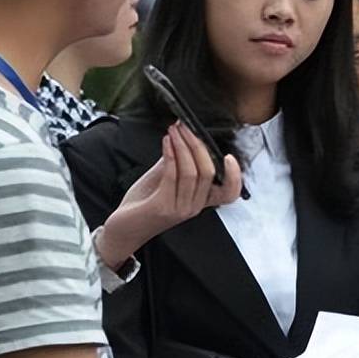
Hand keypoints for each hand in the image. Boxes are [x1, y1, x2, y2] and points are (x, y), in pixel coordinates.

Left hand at [98, 123, 242, 265]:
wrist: (122, 229)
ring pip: (191, 171)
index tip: (229, 157)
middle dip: (197, 144)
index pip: (229, 193)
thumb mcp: (162, 180)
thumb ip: (175, 162)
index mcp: (200, 201)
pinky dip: (171, 154)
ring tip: (173, 131)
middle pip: (207, 171)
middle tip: (185, 128)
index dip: (235, 176)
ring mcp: (179, 208)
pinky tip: (166, 142)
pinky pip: (172, 175)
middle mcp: (194, 207)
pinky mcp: (162, 206)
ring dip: (182, 146)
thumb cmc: (142, 205)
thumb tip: (181, 137)